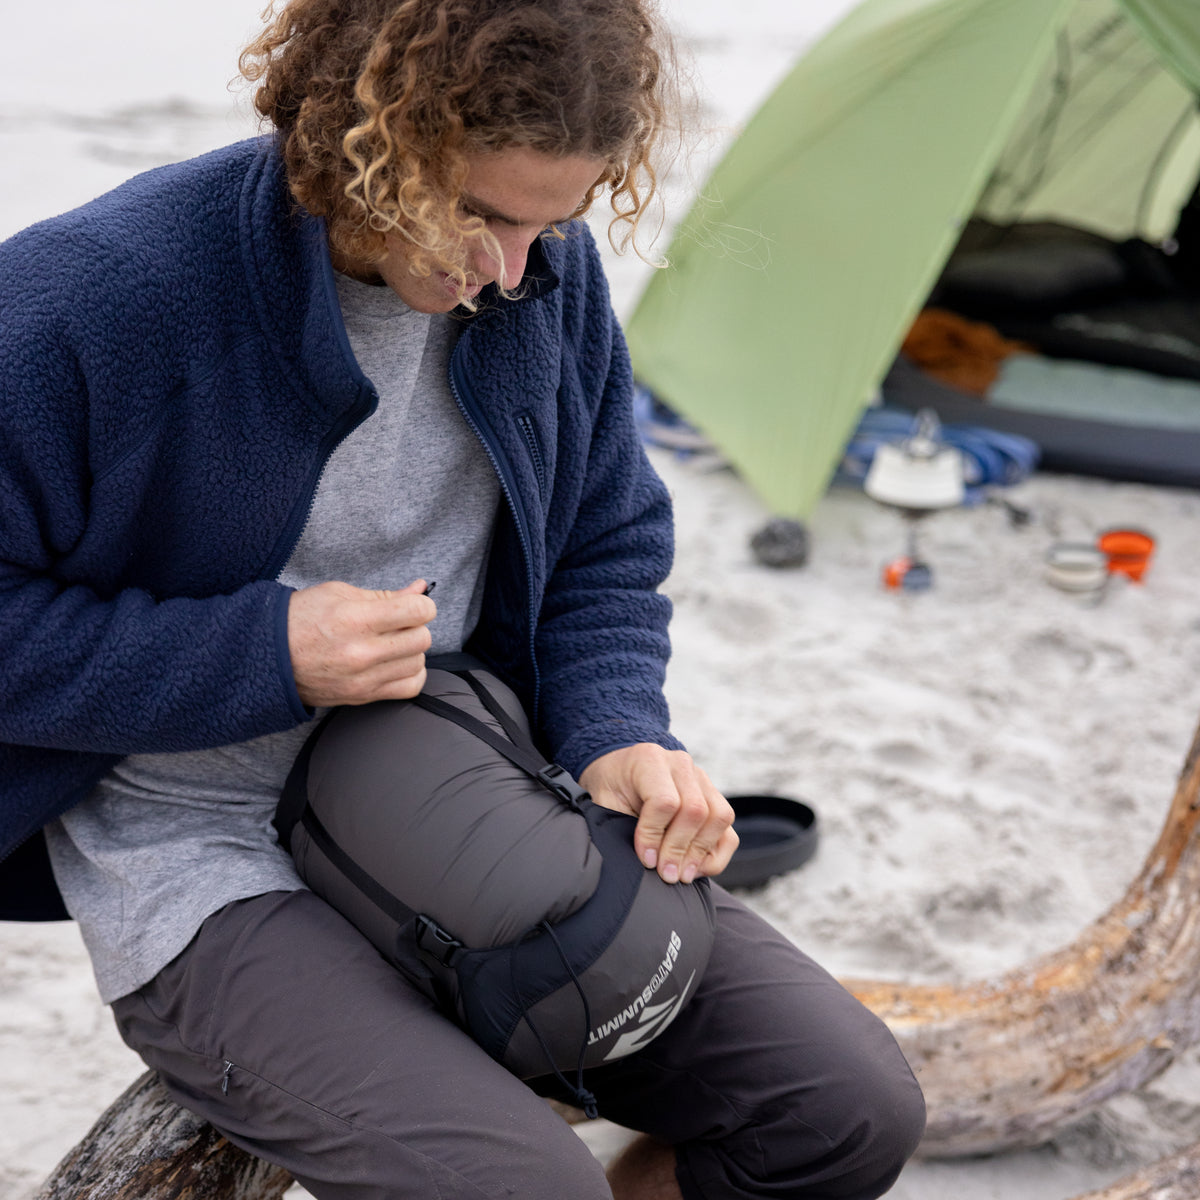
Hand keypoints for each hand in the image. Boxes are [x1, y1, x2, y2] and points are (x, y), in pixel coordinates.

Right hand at [287, 579, 435, 706]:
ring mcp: (363, 679)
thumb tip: (420, 589)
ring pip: (418, 663)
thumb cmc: (299, 619)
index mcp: (355, 619)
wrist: (266, 658)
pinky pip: (410, 688)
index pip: (417, 611)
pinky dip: (411, 674)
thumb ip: (384, 594)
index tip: (413, 605)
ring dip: (412, 650)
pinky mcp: (362, 697)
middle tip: (399, 623)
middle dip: (416, 626)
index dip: (422, 604)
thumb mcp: (339, 593)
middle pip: (422, 639)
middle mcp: (361, 652)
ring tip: (392, 643)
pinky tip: (397, 663)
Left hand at [579, 745, 737, 884]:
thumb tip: (644, 862)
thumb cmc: (612, 788)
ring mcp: (702, 778)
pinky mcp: (713, 796)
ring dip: (700, 853)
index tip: (645, 859)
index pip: (664, 801)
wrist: (620, 770)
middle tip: (666, 875)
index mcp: (650, 760)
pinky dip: (715, 854)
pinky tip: (695, 868)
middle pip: (696, 810)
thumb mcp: (604, 802)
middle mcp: (681, 764)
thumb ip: (619, 825)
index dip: (654, 835)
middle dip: (680, 849)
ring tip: (681, 875)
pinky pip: (728, 828)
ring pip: (719, 817)